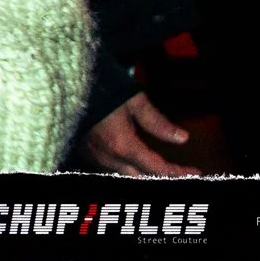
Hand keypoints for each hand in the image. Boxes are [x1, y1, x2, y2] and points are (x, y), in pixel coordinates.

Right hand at [82, 93, 198, 177]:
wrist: (64, 82)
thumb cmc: (101, 87)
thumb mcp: (134, 101)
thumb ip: (158, 123)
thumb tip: (182, 138)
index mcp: (122, 146)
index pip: (157, 168)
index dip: (177, 172)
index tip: (194, 172)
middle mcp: (107, 157)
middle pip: (141, 178)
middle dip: (161, 176)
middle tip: (179, 171)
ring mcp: (94, 156)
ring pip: (124, 176)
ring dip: (144, 174)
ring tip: (159, 168)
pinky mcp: (85, 151)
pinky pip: (109, 169)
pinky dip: (126, 169)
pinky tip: (133, 161)